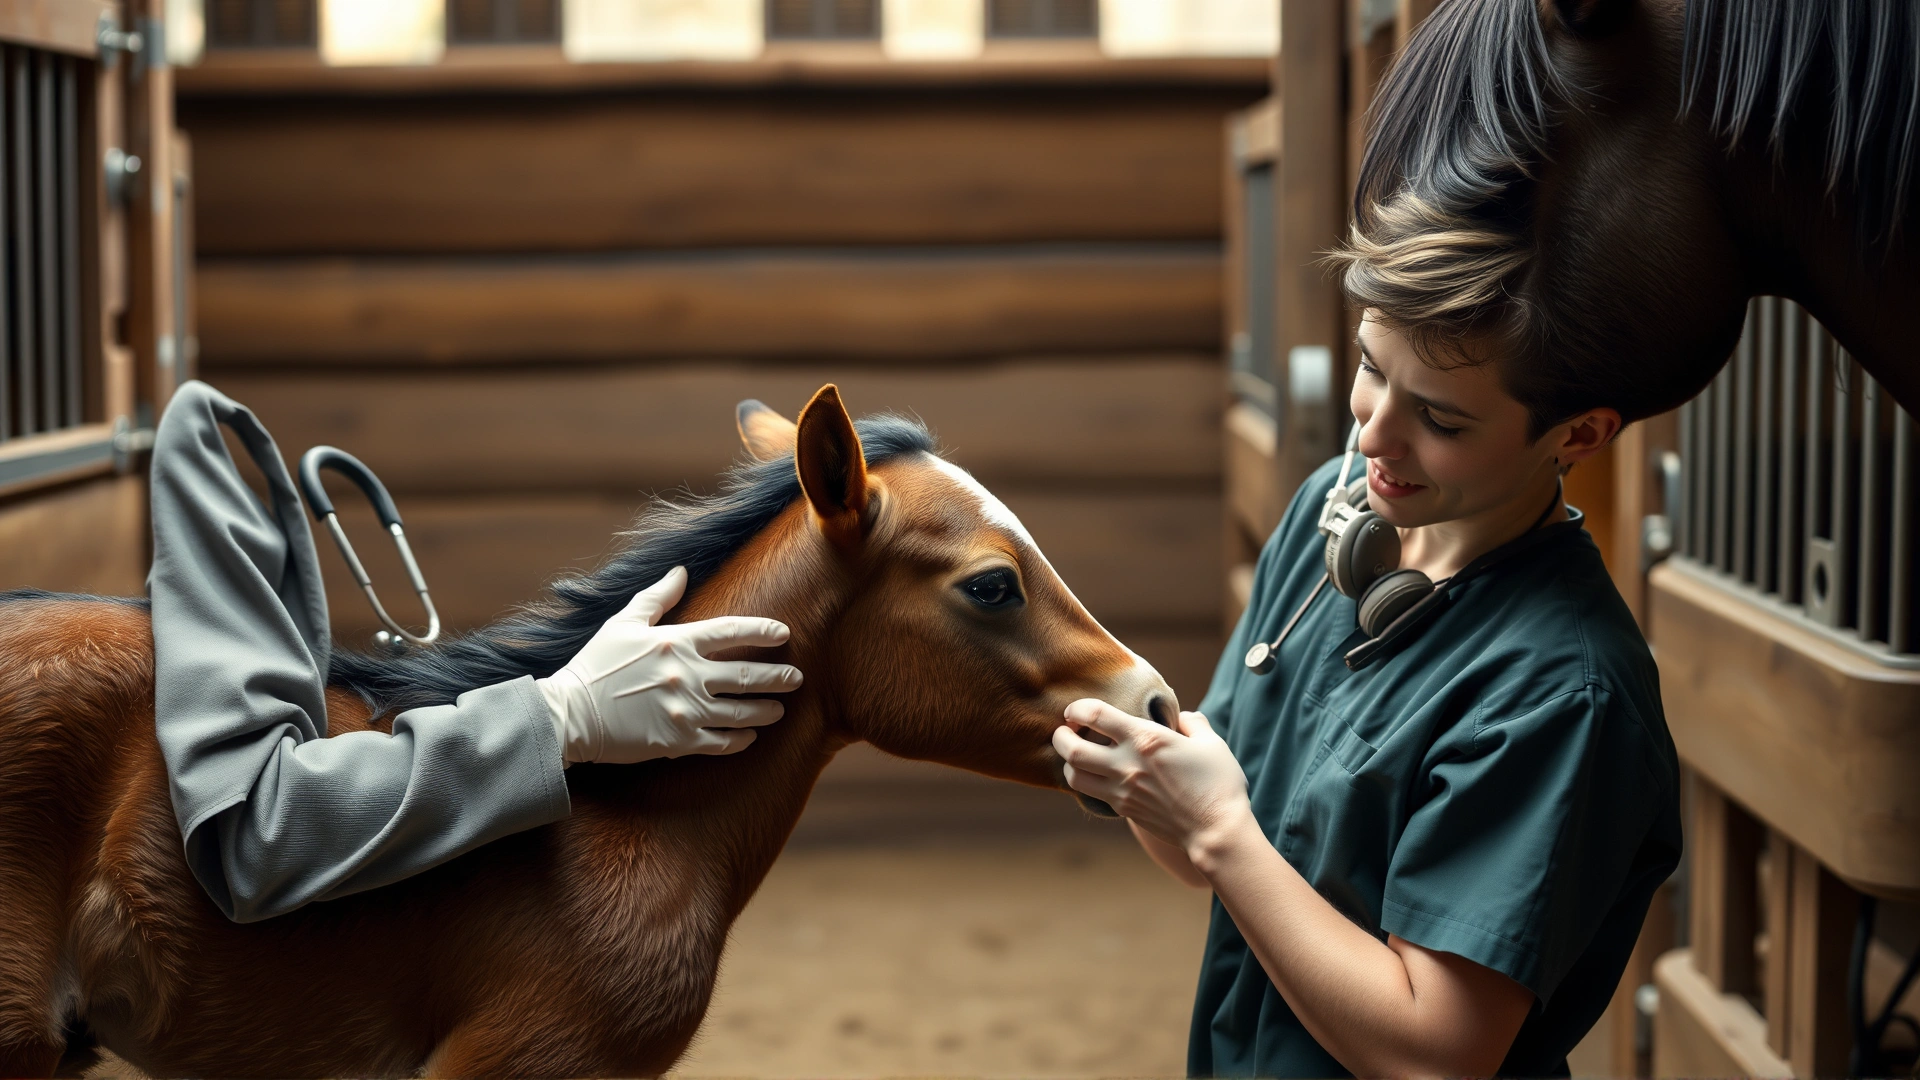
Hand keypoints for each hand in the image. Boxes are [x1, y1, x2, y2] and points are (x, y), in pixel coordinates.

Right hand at [537, 567, 802, 764]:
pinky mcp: (678, 741)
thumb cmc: (594, 666)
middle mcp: (687, 675)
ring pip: (741, 712)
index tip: (784, 634)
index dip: (763, 631)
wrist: (568, 715)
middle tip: (797, 678)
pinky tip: (749, 737)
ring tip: (779, 709)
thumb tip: (681, 571)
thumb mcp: (623, 623)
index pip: (732, 631)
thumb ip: (657, 597)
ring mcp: (685, 710)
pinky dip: (739, 740)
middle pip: (747, 675)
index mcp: (677, 642)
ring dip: (765, 710)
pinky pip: (721, 742)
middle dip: (778, 677)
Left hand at [1052, 701, 1251, 856]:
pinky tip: (1095, 775)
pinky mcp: (1123, 809)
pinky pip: (1091, 793)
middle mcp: (1127, 764)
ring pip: (1074, 776)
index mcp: (1146, 739)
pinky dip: (1085, 781)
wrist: (1215, 831)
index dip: (1078, 708)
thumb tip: (1182, 718)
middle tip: (1065, 730)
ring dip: (1068, 762)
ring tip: (1075, 754)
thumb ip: (1192, 723)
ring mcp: (1122, 790)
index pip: (1096, 716)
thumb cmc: (1218, 785)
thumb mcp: (1211, 743)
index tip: (1076, 709)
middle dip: (1060, 736)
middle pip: (1071, 749)